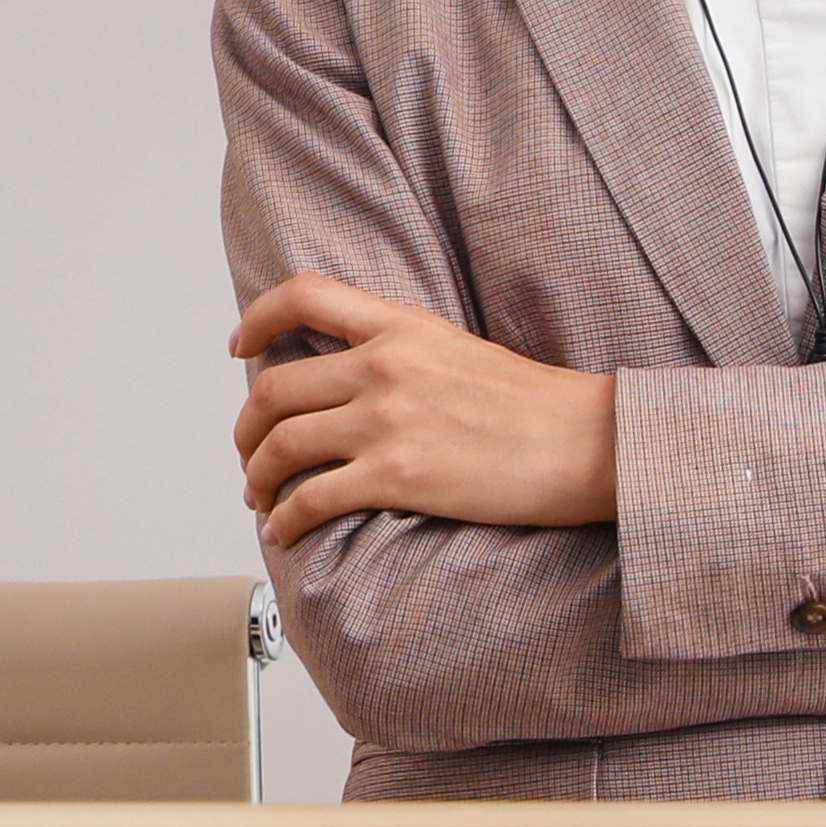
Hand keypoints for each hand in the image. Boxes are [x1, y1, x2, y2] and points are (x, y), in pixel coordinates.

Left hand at [233, 273, 622, 544]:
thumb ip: (398, 350)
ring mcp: (389, 421)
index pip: (303, 296)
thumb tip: (347, 377)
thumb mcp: (457, 349)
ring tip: (260, 495)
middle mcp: (385, 365)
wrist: (587, 442)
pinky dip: (284, 518)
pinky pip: (312, 498)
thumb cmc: (533, 406)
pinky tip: (282, 530)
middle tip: (249, 451)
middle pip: (274, 388)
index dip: (257, 319)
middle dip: (247, 427)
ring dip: (258, 475)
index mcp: (401, 325)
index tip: (238, 346)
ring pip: (282, 445)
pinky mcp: (399, 476)